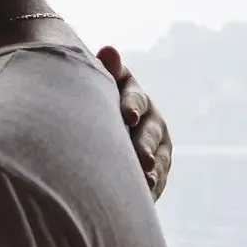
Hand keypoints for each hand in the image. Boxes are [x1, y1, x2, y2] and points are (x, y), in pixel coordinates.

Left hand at [97, 45, 172, 199]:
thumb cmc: (88, 98)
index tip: (127, 115)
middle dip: (145, 145)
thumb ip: (105, 71)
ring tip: (146, 183)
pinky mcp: (156, 165)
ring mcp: (156, 143)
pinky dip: (152, 186)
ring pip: (158, 157)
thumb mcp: (96, 84)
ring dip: (152, 170)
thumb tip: (110, 49)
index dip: (131, 105)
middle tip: (141, 159)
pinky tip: (145, 196)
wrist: (92, 124)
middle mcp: (150, 117)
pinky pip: (157, 177)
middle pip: (150, 132)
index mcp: (133, 93)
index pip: (135, 98)